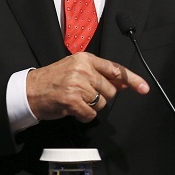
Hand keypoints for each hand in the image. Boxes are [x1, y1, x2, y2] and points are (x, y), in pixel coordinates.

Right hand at [26, 53, 149, 122]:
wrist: (30, 90)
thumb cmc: (53, 80)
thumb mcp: (77, 69)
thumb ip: (100, 74)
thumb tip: (124, 83)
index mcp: (85, 58)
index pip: (115, 68)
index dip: (132, 79)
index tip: (144, 88)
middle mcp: (83, 69)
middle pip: (111, 90)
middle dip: (102, 97)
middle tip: (85, 95)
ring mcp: (78, 84)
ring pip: (101, 103)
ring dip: (91, 107)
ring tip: (76, 100)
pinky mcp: (72, 100)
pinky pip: (91, 114)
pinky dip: (84, 116)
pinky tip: (73, 109)